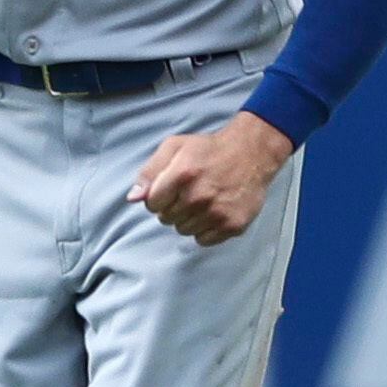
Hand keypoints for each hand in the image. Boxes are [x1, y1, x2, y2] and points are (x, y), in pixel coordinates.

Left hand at [132, 111, 295, 245]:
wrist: (252, 153)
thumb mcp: (174, 147)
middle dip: (173, 207)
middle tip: (190, 192)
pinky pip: (204, 240)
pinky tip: (213, 212)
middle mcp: (199, 196)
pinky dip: (205, 229)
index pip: (152, 204)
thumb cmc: (210, 150)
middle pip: (167, 219)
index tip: (171, 188)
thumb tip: (134, 197)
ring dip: (189, 219)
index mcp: (182, 174)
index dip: (158, 196)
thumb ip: (150, 171)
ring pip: (184, 230)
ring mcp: (217, 213)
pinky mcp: (232, 225)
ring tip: (202, 201)